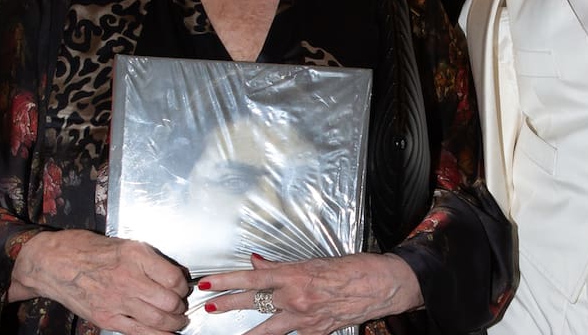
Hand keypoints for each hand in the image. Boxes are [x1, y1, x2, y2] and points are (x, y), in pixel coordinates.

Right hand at [8, 229, 188, 334]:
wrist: (53, 263)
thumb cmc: (85, 249)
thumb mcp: (124, 244)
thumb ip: (149, 260)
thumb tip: (175, 273)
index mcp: (135, 255)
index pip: (174, 277)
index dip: (183, 285)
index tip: (183, 286)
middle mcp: (128, 278)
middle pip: (170, 301)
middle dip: (180, 306)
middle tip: (180, 305)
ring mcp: (116, 300)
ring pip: (159, 319)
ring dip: (174, 322)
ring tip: (177, 320)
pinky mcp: (106, 318)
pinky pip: (139, 332)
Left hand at [197, 252, 422, 334]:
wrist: (380, 286)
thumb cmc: (352, 268)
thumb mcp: (313, 261)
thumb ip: (281, 266)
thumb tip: (257, 262)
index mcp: (294, 274)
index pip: (251, 276)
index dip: (226, 280)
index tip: (207, 282)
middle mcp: (295, 298)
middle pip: (253, 301)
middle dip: (227, 303)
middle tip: (207, 305)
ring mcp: (304, 319)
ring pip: (265, 327)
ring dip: (244, 330)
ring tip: (228, 331)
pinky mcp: (315, 332)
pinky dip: (277, 334)